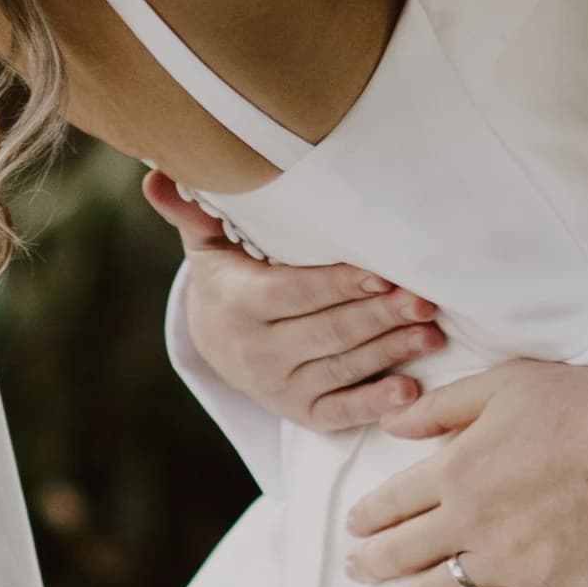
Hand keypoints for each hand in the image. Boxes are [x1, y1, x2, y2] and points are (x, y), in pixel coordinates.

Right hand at [148, 175, 446, 430]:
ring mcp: (279, 387)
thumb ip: (192, 211)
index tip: (382, 271)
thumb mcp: (207, 243)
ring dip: (389, 352)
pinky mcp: (300, 413)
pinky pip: (339, 412)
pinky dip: (374, 404)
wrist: (214, 342)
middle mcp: (257, 351)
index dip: (338, 285)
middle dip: (378, 316)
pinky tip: (408, 390)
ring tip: (431, 333)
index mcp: (238, 303)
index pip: (294, 294)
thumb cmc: (227, 276)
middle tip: (424, 299)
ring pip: (340, 369)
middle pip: (327, 332)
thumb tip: (156, 173)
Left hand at [343, 358, 587, 586]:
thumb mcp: (505, 384)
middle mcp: (468, 520)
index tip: (355, 528)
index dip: (368, 517)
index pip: (394, 500)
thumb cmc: (585, 405)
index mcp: (456, 467)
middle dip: (371, 565)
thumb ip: (443, 407)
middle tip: (356, 573)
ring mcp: (503, 562)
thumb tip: (392, 425)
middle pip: (402, 552)